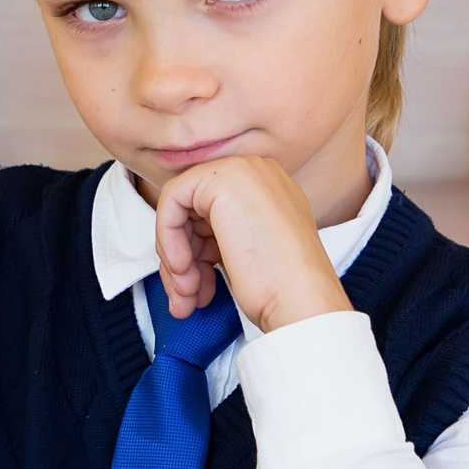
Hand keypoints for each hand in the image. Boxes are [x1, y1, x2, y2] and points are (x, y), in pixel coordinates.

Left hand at [152, 155, 351, 335]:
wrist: (299, 298)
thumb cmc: (282, 289)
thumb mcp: (248, 253)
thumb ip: (220, 239)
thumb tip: (181, 253)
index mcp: (269, 188)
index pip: (213, 213)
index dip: (197, 253)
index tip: (196, 289)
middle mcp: (257, 172)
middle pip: (193, 211)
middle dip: (183, 259)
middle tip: (184, 298)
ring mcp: (240, 170)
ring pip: (178, 211)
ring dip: (176, 261)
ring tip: (185, 297)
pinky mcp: (220, 178)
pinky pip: (170, 203)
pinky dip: (168, 241)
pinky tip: (184, 271)